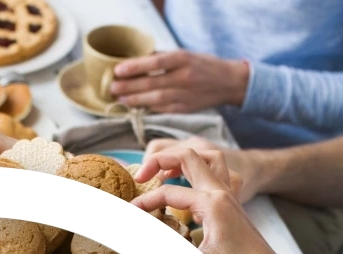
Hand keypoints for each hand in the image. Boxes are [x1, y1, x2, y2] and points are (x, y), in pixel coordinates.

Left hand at [110, 51, 249, 111]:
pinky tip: (136, 106)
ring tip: (120, 99)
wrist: (229, 82)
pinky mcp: (185, 109)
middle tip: (112, 88)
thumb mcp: (186, 54)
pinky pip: (162, 109)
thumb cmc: (203, 65)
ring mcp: (185, 95)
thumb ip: (163, 58)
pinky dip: (148, 107)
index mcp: (184, 59)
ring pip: (156, 100)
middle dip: (130, 87)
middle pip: (152, 84)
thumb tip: (136, 61)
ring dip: (136, 100)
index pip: (155, 63)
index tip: (118, 69)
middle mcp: (184, 77)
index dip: (135, 67)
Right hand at [132, 147, 282, 253]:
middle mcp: (221, 192)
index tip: (129, 214)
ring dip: (183, 160)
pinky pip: (218, 174)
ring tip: (163, 174)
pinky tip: (190, 187)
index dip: (145, 202)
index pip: (168, 193)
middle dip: (160, 161)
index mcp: (212, 202)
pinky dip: (200, 172)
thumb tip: (138, 246)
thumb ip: (166, 252)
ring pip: (206, 158)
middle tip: (141, 175)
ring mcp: (229, 195)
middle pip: (188, 157)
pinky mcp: (232, 203)